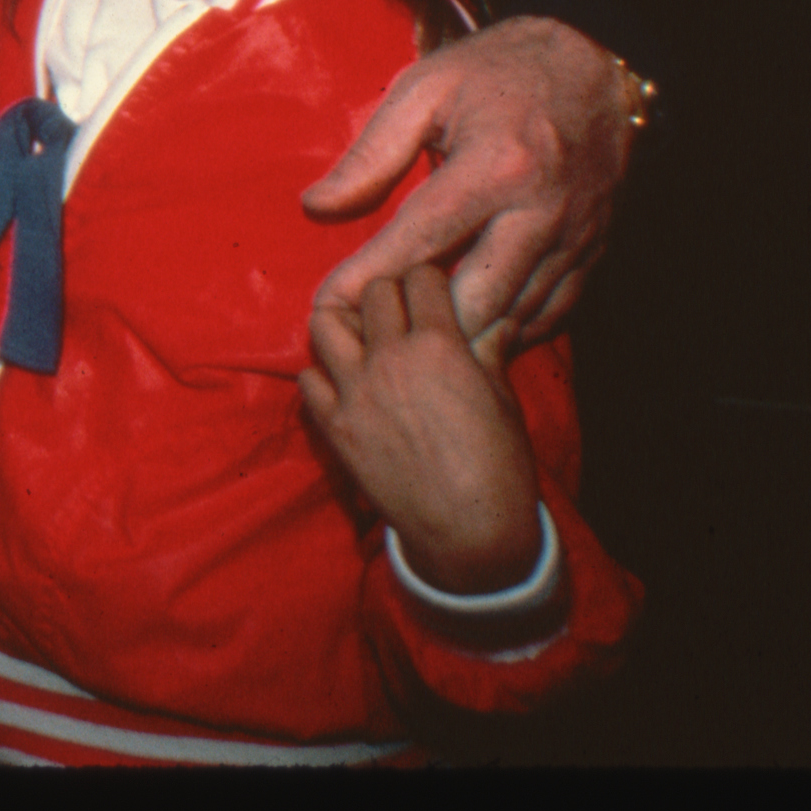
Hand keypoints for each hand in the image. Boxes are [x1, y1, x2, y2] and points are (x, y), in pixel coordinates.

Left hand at [299, 266, 540, 596]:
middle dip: (389, 294)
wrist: (469, 532)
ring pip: (324, 324)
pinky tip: (342, 383)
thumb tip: (498, 317)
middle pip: (372, 292)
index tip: (433, 292)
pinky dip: (321, 375)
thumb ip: (489, 350)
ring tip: (360, 336)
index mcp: (440, 345)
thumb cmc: (499, 467)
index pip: (420, 278)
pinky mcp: (333, 427)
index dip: (429, 281)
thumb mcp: (503, 400)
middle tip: (400, 312)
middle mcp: (390, 358)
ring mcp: (355, 392)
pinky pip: (307, 380)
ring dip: (343, 323)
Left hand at [304, 15, 633, 347]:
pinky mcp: (594, 253)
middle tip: (370, 335)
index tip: (327, 305)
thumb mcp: (424, 90)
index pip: (421, 240)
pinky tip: (470, 329)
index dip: (369, 278)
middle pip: (476, 299)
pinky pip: (553, 314)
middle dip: (420, 326)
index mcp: (496, 166)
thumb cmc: (498, 72)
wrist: (597, 68)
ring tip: (410, 343)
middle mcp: (541, 211)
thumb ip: (371, 154)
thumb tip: (316, 207)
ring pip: (516, 317)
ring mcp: (575, 238)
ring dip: (462, 336)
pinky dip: (509, 330)